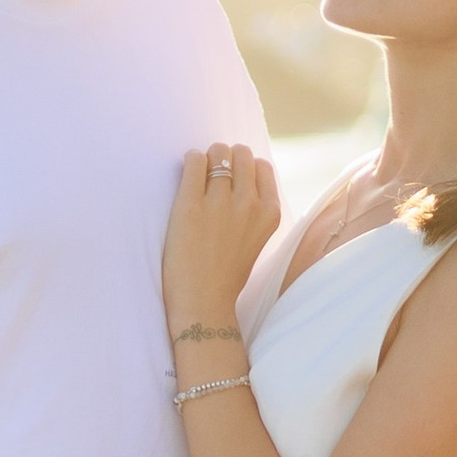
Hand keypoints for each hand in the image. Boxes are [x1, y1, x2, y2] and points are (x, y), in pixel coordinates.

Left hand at [164, 145, 281, 339]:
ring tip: (197, 175)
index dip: (244, 168)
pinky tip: (186, 173)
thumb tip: (243, 178)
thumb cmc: (226, 275)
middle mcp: (249, 204)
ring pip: (218, 152)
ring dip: (207, 158)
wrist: (204, 303)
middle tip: (211, 176)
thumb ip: (255, 210)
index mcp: (270, 213)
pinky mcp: (190, 206)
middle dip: (225, 158)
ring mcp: (220, 203)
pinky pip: (194, 161)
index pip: (262, 166)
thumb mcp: (256, 239)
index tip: (230, 180)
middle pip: (241, 153)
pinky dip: (190, 161)